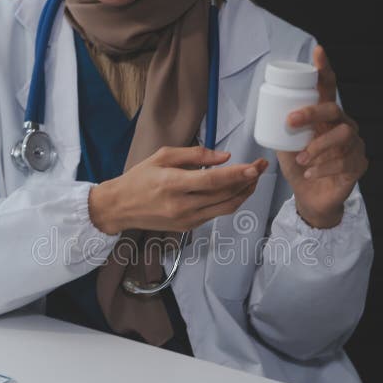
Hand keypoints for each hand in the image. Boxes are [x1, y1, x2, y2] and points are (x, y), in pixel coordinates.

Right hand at [89, 146, 268, 233]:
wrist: (120, 207)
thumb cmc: (139, 178)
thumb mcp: (162, 156)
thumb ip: (195, 155)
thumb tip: (224, 157)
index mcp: (173, 184)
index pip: (213, 181)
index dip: (237, 174)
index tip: (255, 166)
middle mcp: (182, 205)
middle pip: (224, 195)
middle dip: (248, 181)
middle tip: (261, 166)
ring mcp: (186, 219)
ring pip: (225, 208)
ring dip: (244, 193)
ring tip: (254, 178)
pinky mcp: (189, 227)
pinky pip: (216, 213)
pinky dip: (230, 201)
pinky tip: (236, 189)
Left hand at [276, 46, 367, 228]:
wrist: (311, 199)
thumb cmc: (300, 168)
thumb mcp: (286, 147)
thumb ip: (282, 130)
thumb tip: (266, 112)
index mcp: (327, 117)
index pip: (328, 89)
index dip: (324, 70)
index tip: (317, 52)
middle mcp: (344, 126)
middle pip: (335, 110)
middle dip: (312, 113)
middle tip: (291, 122)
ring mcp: (354, 145)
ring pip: (342, 137)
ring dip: (318, 147)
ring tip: (301, 159)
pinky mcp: (358, 165)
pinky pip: (344, 162)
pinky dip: (324, 167)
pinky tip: (311, 172)